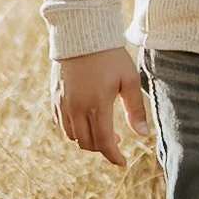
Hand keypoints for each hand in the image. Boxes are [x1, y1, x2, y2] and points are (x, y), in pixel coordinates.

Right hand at [55, 47, 148, 167]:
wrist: (81, 36)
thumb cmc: (111, 56)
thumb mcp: (130, 80)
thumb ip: (136, 109)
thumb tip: (143, 135)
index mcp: (97, 106)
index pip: (104, 143)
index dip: (113, 156)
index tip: (123, 162)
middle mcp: (76, 108)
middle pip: (87, 143)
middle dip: (102, 149)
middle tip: (119, 142)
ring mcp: (63, 104)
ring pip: (72, 136)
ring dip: (88, 140)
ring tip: (105, 132)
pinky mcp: (55, 98)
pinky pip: (62, 124)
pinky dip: (74, 130)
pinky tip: (88, 122)